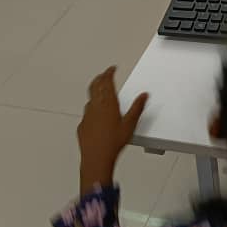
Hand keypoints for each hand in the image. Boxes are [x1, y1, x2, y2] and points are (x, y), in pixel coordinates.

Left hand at [77, 67, 147, 194]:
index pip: (107, 81)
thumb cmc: (113, 142)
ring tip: (100, 91)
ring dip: (95, 91)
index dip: (109, 72)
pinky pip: (86, 112)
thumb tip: (143, 96)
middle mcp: (95, 106)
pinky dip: (91, 108)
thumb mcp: (130, 124)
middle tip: (104, 75)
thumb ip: (137, 107)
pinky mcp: (82, 126)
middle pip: (95, 86)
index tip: (112, 68)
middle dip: (100, 78)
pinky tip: (95, 114)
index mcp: (108, 103)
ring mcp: (87, 116)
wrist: (97, 158)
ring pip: (90, 98)